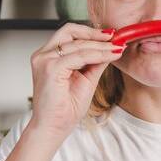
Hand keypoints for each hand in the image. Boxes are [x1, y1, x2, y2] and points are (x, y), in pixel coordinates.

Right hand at [28, 22, 123, 139]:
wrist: (54, 128)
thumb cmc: (64, 109)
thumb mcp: (86, 80)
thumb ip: (95, 62)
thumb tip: (111, 48)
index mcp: (48, 56)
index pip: (70, 35)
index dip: (91, 33)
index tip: (112, 36)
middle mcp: (43, 55)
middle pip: (71, 32)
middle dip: (95, 33)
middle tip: (116, 38)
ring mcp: (45, 60)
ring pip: (78, 44)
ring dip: (101, 46)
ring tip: (117, 49)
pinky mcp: (51, 68)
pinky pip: (79, 56)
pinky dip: (98, 54)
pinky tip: (110, 56)